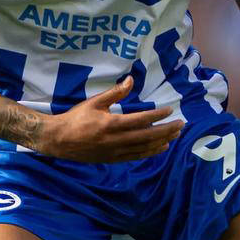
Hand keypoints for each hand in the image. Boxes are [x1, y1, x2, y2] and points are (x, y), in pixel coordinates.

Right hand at [36, 76, 184, 161]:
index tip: (170, 110)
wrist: (58, 140)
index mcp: (112, 124)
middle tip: (181, 124)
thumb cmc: (76, 118)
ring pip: (144, 148)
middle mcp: (116, 140)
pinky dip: (150, 152)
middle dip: (167, 130)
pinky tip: (161, 148)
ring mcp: (115, 152)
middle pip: (148, 136)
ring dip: (162, 141)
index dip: (157, 115)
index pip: (141, 120)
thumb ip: (115, 93)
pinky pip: (136, 156)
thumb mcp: (94, 102)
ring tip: (175, 135)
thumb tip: (131, 79)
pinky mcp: (113, 159)